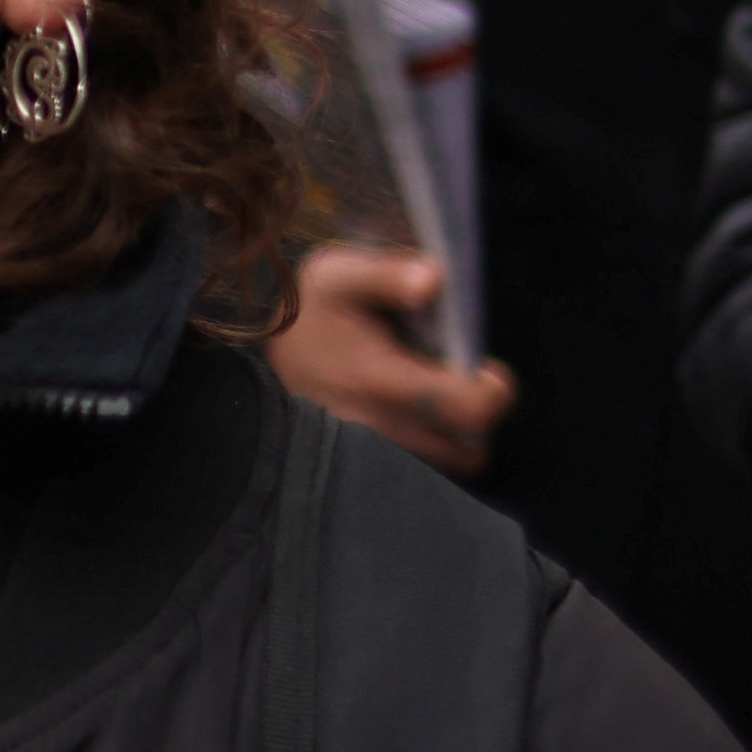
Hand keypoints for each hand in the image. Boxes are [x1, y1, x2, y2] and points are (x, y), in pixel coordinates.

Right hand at [264, 247, 511, 477]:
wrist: (259, 362)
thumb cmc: (310, 313)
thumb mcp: (336, 276)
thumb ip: (386, 274)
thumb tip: (433, 279)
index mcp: (376, 381)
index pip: (468, 410)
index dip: (492, 393)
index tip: (486, 370)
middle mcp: (375, 430)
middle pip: (468, 451)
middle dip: (477, 417)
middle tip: (460, 384)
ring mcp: (369, 458)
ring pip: (449, 467)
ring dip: (458, 438)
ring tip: (440, 402)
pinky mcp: (366, 472)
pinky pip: (426, 477)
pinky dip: (434, 452)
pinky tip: (418, 419)